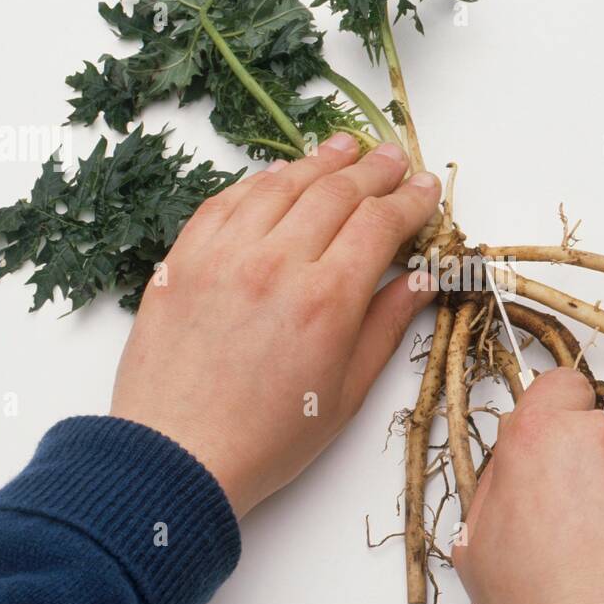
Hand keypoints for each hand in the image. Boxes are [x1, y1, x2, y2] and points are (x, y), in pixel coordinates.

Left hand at [110, 134, 438, 517]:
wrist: (175, 457)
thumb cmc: (266, 438)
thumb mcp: (345, 392)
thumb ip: (386, 325)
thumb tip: (422, 280)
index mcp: (325, 299)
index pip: (379, 223)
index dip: (410, 200)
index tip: (428, 188)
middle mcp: (275, 262)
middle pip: (335, 192)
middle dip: (373, 170)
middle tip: (394, 157)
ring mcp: (224, 254)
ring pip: (281, 184)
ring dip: (319, 161)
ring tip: (345, 146)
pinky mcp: (183, 258)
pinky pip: (226, 200)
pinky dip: (260, 181)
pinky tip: (279, 175)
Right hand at [453, 368, 603, 603]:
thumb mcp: (476, 544)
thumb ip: (498, 487)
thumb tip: (517, 470)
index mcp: (539, 436)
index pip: (558, 386)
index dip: (556, 415)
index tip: (555, 448)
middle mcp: (602, 436)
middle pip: (599, 434)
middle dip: (590, 469)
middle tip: (578, 529)